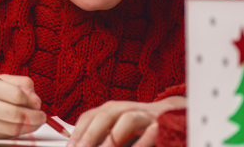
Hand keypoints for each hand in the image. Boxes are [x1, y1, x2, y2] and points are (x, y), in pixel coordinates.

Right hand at [0, 74, 47, 138]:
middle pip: (16, 114)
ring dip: (30, 126)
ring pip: (13, 128)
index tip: (36, 102)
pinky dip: (17, 132)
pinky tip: (19, 126)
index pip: (16, 95)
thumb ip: (18, 84)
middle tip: (42, 116)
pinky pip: (6, 135)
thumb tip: (36, 100)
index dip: (31, 100)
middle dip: (35, 117)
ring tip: (34, 121)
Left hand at [69, 97, 185, 146]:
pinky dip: (142, 141)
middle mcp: (125, 108)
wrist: (172, 116)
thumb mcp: (116, 130)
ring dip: (113, 137)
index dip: (78, 132)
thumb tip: (82, 145)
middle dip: (90, 134)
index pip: (88, 117)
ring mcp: (144, 113)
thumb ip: (101, 137)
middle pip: (104, 116)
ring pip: (126, 119)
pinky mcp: (161, 122)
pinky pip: (151, 130)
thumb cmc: (139, 127)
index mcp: (110, 110)